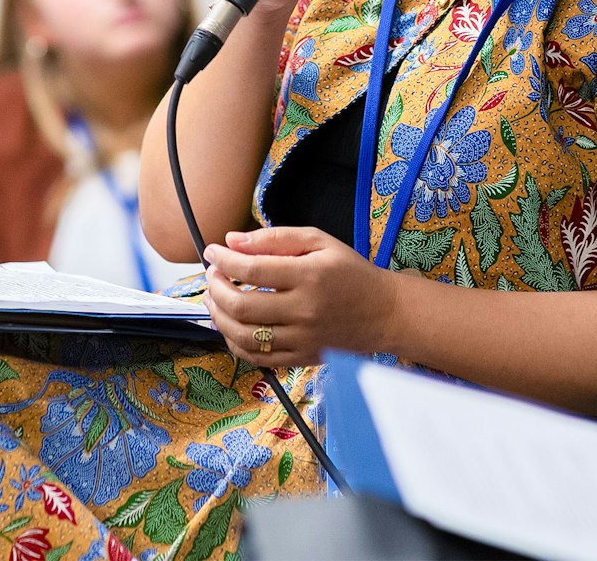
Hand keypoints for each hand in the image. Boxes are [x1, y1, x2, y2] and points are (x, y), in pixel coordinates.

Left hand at [202, 227, 401, 364]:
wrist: (385, 312)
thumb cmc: (350, 272)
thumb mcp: (318, 241)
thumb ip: (274, 238)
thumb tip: (231, 241)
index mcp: (309, 276)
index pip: (251, 269)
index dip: (223, 260)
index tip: (212, 251)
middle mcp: (305, 310)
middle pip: (242, 305)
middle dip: (215, 288)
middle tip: (212, 275)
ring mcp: (302, 339)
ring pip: (244, 336)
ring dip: (218, 316)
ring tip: (214, 298)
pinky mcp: (302, 358)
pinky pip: (257, 357)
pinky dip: (234, 342)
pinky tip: (230, 324)